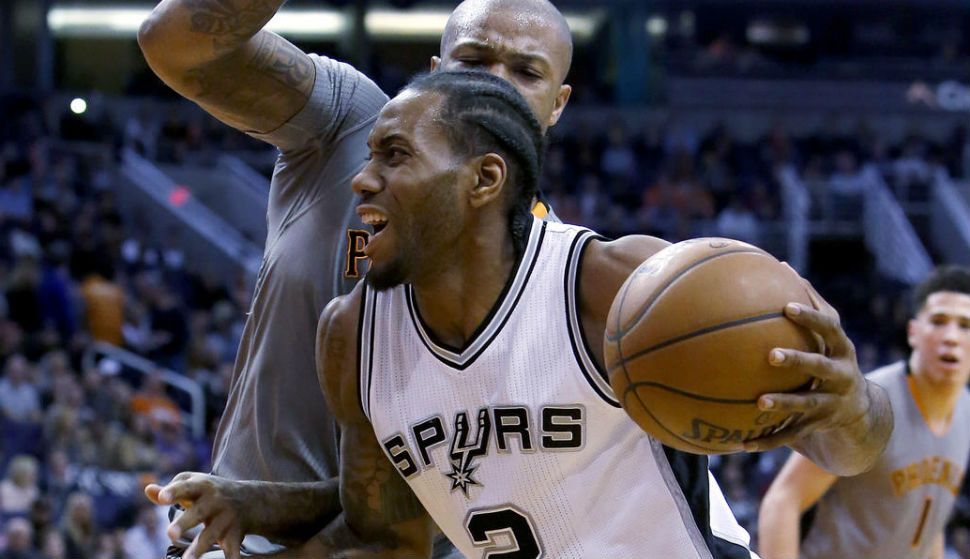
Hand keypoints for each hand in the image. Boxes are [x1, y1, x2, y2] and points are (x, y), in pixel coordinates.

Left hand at [145, 472, 248, 558]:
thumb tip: (148, 490)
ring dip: (199, 548)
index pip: (185, 488)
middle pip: (199, 512)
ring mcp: (226, 519)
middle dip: (185, 523)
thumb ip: (172, 490)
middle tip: (169, 534)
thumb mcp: (194, 485)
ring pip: (211, 534)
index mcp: (202, 487)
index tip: (161, 498)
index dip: (173, 492)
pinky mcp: (234, 535)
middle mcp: (215, 502)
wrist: (250, 499)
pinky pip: (233, 549)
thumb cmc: (210, 493)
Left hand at [743, 281, 870, 451]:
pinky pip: (789, 436)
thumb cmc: (832, 358)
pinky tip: (739, 444)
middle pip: (820, 367)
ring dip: (784, 403)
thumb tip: (780, 264)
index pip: (829, 328)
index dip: (810, 318)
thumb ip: (809, 302)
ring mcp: (831, 404)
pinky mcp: (816, 427)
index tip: (786, 307)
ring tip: (759, 402)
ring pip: (806, 404)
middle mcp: (840, 376)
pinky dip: (765, 440)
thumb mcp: (829, 335)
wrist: (859, 412)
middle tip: (771, 355)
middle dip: (798, 361)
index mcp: (842, 349)